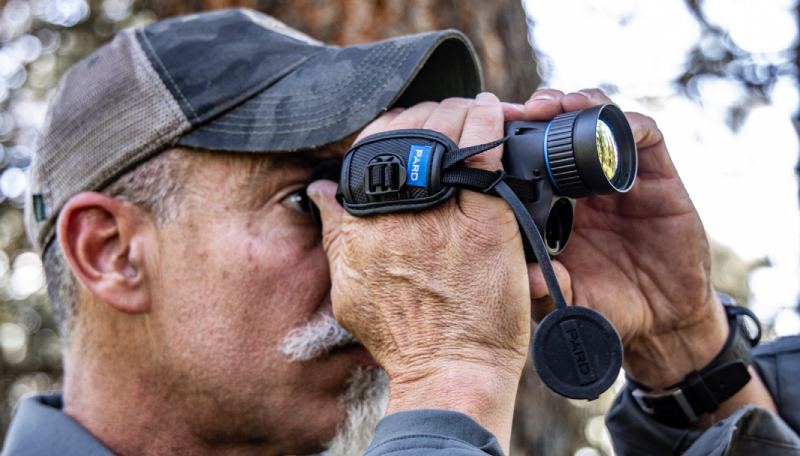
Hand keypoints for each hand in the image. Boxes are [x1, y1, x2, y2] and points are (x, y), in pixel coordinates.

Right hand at [308, 93, 529, 450]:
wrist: (447, 370)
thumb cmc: (401, 337)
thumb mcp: (348, 287)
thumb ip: (335, 233)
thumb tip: (321, 192)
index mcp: (363, 222)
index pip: (369, 148)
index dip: (391, 126)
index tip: (408, 127)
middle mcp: (398, 211)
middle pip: (409, 132)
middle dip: (427, 114)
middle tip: (444, 116)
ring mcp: (442, 214)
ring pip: (446, 134)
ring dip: (458, 112)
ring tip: (469, 111)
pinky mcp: (485, 222)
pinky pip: (486, 155)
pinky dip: (488, 124)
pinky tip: (491, 111)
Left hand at [504, 88, 727, 387]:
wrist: (663, 318)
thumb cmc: (606, 303)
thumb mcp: (566, 297)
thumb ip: (544, 286)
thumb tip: (522, 275)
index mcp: (555, 202)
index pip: (531, 155)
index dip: (512, 137)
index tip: (491, 130)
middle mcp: (585, 183)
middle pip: (562, 126)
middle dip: (541, 109)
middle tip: (523, 110)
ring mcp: (621, 176)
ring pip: (599, 120)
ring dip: (579, 104)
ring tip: (559, 105)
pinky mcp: (658, 177)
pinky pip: (646, 136)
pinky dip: (628, 124)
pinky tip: (613, 126)